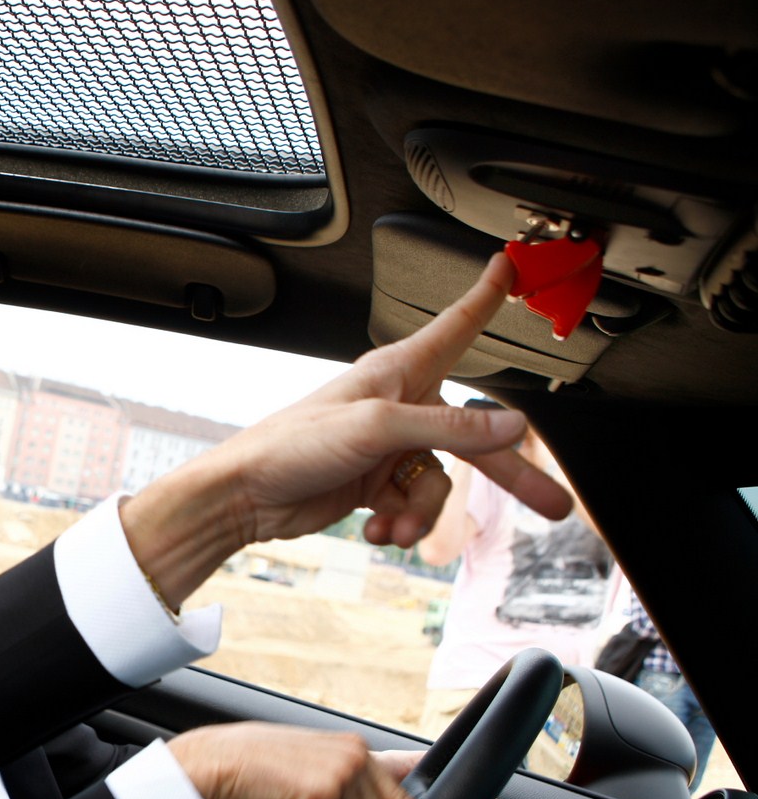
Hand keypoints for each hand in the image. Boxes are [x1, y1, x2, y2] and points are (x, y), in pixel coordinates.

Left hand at [121, 254, 573, 602]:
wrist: (244, 496)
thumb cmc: (290, 446)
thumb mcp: (376, 429)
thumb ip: (446, 427)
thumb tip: (511, 426)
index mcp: (397, 373)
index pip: (455, 326)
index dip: (484, 297)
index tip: (507, 266)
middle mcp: (398, 405)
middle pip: (473, 435)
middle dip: (508, 474)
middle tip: (553, 505)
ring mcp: (387, 447)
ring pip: (441, 481)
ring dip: (423, 513)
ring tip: (396, 527)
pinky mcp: (374, 481)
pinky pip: (412, 505)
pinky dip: (401, 523)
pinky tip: (378, 532)